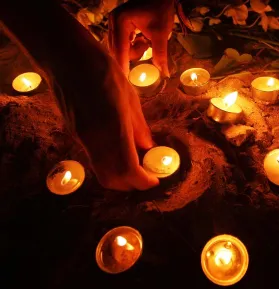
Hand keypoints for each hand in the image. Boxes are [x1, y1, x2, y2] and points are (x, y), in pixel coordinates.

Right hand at [71, 52, 159, 190]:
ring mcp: (81, 139)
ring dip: (120, 176)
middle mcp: (94, 140)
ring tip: (136, 164)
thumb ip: (139, 128)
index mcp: (113, 128)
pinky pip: (94, 159)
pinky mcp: (74, 135)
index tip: (155, 180)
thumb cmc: (103, 70)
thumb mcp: (130, 97)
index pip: (128, 171)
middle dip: (131, 184)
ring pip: (101, 172)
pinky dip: (110, 164)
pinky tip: (120, 151)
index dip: (143, 182)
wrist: (66, 57)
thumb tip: (148, 149)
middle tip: (146, 175)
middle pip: (112, 180)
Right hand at [109, 0, 173, 76]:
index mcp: (121, 21)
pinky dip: (131, 47)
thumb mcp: (161, 33)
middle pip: (117, 51)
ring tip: (144, 41)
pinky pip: (120, 45)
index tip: (124, 81)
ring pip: (119, 49)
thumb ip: (160, 54)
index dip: (123, 65)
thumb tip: (164, 73)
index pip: (120, 49)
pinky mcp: (116, 26)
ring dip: (132, 51)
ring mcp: (113, 24)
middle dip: (132, 55)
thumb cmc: (161, 9)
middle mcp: (113, 22)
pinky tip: (140, 40)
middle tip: (145, 46)